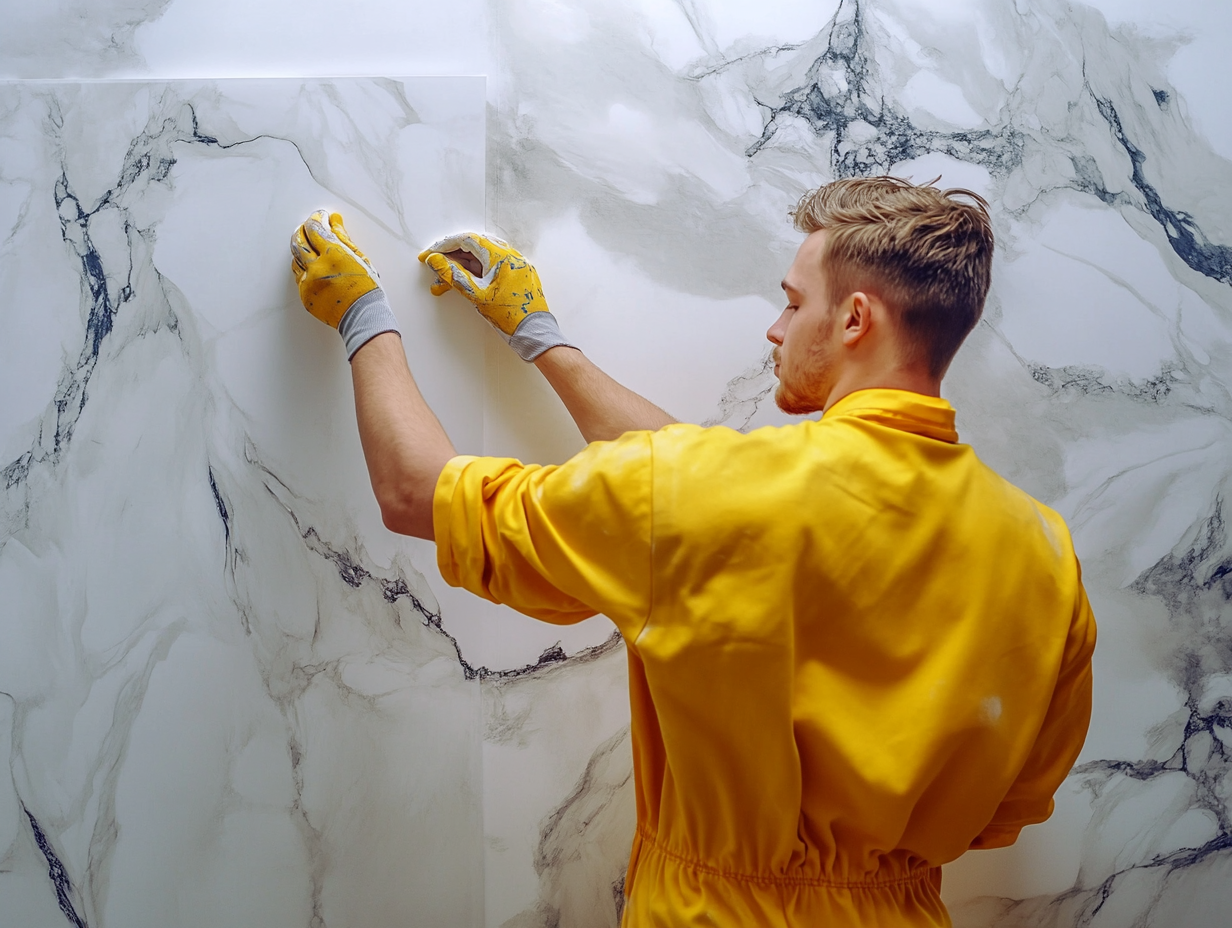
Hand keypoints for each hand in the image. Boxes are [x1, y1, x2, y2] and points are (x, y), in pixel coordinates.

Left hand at [290, 210, 398, 358]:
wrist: (363, 315)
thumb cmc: (367, 288)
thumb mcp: (359, 258)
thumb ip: (343, 238)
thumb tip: (334, 221)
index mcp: (332, 254)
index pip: (314, 228)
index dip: (316, 219)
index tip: (320, 218)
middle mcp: (317, 267)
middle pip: (298, 241)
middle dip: (302, 231)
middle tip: (309, 229)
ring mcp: (309, 282)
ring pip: (295, 259)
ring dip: (301, 250)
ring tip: (311, 249)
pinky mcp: (305, 295)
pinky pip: (299, 277)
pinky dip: (304, 269)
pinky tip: (313, 268)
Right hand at [418, 232, 573, 360]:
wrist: (534, 333)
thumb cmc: (510, 316)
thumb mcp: (476, 295)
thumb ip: (454, 275)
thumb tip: (435, 261)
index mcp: (501, 256)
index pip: (467, 240)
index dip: (444, 246)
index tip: (429, 255)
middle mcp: (510, 255)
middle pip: (473, 247)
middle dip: (450, 257)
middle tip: (434, 267)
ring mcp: (515, 264)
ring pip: (481, 258)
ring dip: (461, 267)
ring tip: (444, 282)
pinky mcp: (517, 274)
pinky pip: (492, 266)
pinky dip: (475, 272)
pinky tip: (463, 282)